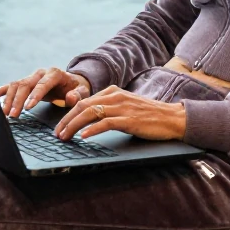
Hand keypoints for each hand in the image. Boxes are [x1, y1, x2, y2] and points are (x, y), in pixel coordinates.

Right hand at [0, 68, 90, 117]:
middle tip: (13, 115)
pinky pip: (11, 85)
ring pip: (16, 85)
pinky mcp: (26, 82)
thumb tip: (70, 97)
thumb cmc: (77, 89)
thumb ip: (78, 95)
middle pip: (26, 84)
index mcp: (55, 74)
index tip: (27, 108)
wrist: (72, 82)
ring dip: (9, 98)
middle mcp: (41, 73)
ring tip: (5, 113)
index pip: (42, 84)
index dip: (34, 95)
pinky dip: (2, 90)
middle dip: (18, 100)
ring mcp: (32, 76)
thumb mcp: (83, 92)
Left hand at [55, 86, 185, 141]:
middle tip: (57, 134)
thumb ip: (110, 108)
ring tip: (65, 136)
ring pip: (90, 113)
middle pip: (83, 106)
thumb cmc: (149, 115)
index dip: (68, 114)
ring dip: (74, 125)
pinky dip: (92, 129)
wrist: (172, 117)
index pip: (84, 101)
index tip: (60, 126)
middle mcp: (115, 97)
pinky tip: (84, 136)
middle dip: (66, 120)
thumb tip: (89, 118)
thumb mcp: (126, 106)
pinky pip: (106, 122)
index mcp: (113, 92)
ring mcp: (122, 107)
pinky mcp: (129, 120)